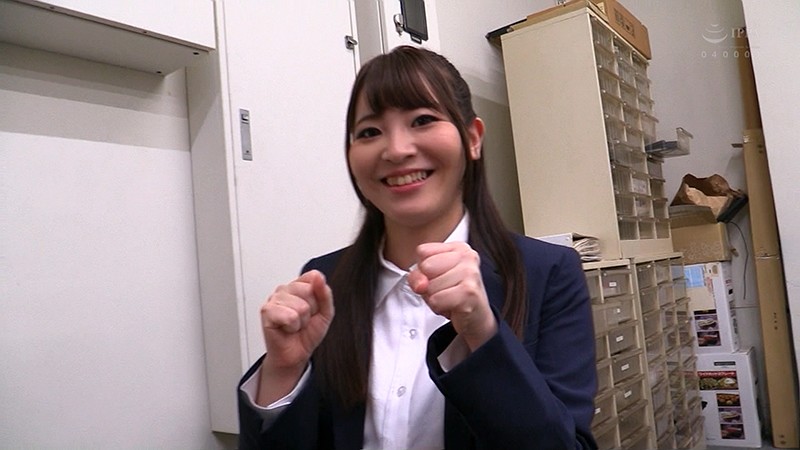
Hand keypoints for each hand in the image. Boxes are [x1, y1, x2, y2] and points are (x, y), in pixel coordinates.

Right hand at [257, 270, 333, 404]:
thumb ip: (324, 293)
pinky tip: (287, 328)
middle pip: (308, 291)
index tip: (314, 310)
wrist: (296, 354)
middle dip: (311, 310)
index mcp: (298, 286)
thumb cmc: (307, 333)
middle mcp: (285, 289)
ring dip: (301, 321)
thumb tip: (318, 277)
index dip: (319, 298)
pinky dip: (292, 327)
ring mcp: (274, 299)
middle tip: (303, 320)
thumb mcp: (325, 312)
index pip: (314, 278)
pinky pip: (289, 316)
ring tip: (295, 325)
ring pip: (300, 306)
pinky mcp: (267, 311)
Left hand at [407, 242, 496, 349]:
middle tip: (445, 290)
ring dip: (434, 298)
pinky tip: (453, 307)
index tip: (439, 277)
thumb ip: (418, 275)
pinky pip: (436, 300)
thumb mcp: (431, 280)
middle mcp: (467, 256)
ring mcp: (470, 273)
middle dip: (429, 285)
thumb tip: (420, 284)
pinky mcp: (469, 292)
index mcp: (458, 248)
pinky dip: (439, 308)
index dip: (423, 269)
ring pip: (429, 286)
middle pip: (425, 267)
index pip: (422, 251)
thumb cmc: (453, 295)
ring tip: (450, 299)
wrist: (477, 319)